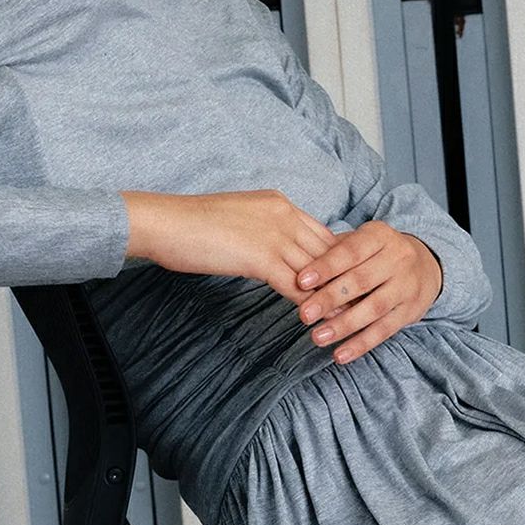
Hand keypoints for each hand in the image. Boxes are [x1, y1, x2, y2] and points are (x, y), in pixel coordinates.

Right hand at [121, 189, 339, 297]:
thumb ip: (259, 231)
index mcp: (278, 203)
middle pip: (327, 251)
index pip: (320, 232)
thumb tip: (267, 251)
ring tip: (347, 318)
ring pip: (316, 271)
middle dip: (344, 278)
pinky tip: (315, 321)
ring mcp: (274, 235)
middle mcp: (284, 215)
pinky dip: (309, 305)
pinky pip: (296, 286)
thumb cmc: (190, 224)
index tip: (347, 277)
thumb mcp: (236, 218)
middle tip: (359, 302)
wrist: (165, 223)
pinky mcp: (261, 258)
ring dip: (332, 297)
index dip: (336, 258)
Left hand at [294, 222, 443, 363]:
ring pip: (373, 308)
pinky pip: (384, 330)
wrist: (425, 265)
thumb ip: (333, 252)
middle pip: (361, 281)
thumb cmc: (376, 253)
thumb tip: (298, 271)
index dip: (325, 267)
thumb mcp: (360, 241)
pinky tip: (340, 355)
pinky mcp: (411, 311)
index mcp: (380, 236)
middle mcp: (398, 258)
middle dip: (330, 299)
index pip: (350, 251)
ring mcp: (406, 286)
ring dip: (344, 325)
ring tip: (317, 337)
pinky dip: (361, 344)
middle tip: (304, 314)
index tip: (301, 282)